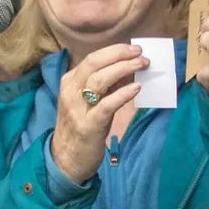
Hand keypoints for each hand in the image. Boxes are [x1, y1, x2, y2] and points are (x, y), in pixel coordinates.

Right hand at [51, 42, 144, 180]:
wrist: (66, 159)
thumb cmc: (81, 126)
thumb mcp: (88, 101)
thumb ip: (105, 84)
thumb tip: (129, 66)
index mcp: (69, 82)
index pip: (92, 58)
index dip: (115, 50)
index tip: (134, 49)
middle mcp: (70, 92)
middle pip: (94, 63)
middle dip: (119, 55)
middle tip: (140, 53)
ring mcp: (77, 108)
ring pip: (99, 80)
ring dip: (123, 69)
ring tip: (142, 65)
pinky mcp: (88, 125)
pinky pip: (106, 105)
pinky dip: (122, 94)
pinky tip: (136, 88)